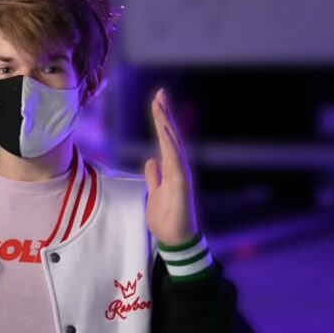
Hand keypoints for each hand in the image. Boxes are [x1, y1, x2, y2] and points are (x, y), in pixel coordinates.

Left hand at [144, 88, 198, 245]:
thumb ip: (154, 176)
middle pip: (170, 136)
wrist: (176, 239)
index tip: (157, 101)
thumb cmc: (167, 217)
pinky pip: (175, 160)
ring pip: (173, 144)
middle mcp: (178, 167)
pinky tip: (165, 131)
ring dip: (166, 124)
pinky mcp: (181, 184)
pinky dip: (170, 145)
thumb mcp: (155, 192)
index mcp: (171, 168)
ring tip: (160, 106)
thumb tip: (151, 160)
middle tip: (159, 93)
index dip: (161, 120)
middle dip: (164, 114)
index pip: (165, 138)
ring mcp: (181, 174)